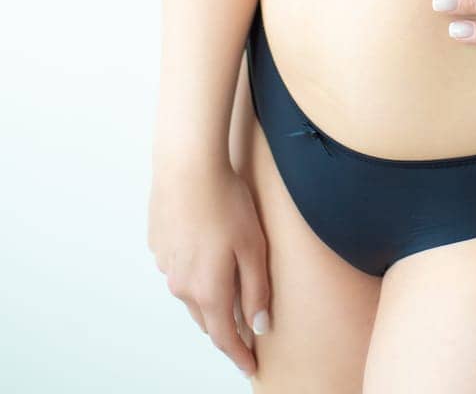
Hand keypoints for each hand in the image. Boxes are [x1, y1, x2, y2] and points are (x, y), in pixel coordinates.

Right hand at [147, 160, 269, 377]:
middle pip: (206, 317)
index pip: (225, 337)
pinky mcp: (158, 244)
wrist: (187, 166)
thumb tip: (259, 325)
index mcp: (208, 290)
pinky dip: (193, 269)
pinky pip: (178, 267)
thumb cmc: (226, 202)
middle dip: (224, 326)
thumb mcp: (253, 247)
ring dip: (207, 296)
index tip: (250, 367)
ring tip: (226, 285)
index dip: (239, 355)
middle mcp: (181, 285)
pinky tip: (205, 247)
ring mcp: (166, 265)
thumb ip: (257, 290)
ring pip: (190, 292)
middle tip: (244, 329)